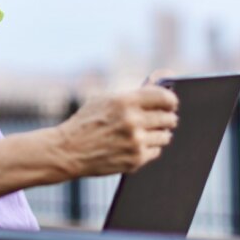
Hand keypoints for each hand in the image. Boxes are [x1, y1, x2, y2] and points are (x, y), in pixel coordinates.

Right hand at [54, 77, 178, 177]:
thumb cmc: (87, 121)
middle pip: (169, 118)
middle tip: (159, 118)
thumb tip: (161, 79)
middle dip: (166, 118)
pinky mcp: (135, 160)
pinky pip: (156, 151)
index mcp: (125, 101)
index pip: (165, 97)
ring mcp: (135, 142)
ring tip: (145, 132)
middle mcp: (133, 121)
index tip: (171, 103)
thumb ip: (135, 91)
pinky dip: (149, 148)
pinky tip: (135, 144)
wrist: (68, 150)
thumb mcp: (105, 99)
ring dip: (158, 133)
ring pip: (165, 136)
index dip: (171, 100)